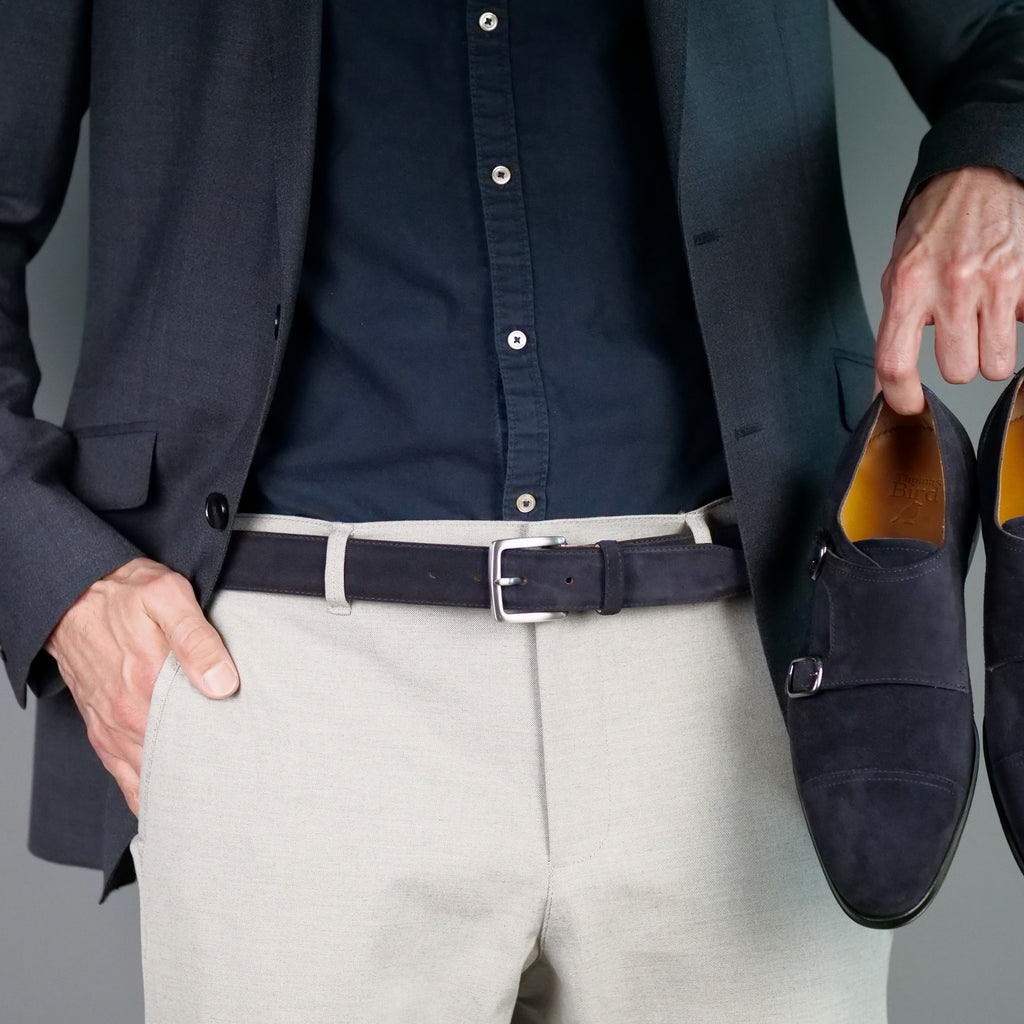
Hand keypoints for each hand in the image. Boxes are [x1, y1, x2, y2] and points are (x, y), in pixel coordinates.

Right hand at [43, 556, 238, 814]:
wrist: (72, 594)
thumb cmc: (124, 593)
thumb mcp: (167, 597)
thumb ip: (196, 639)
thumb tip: (222, 682)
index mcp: (148, 684)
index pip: (198, 734)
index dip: (227, 747)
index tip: (253, 754)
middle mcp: (127, 714)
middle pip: (177, 759)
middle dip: (210, 770)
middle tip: (243, 774)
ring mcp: (113, 727)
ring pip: (151, 775)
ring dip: (181, 785)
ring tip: (217, 790)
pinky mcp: (102, 731)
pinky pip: (125, 776)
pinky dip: (148, 791)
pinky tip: (174, 795)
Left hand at [875, 165, 1023, 413]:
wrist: (975, 178)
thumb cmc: (933, 228)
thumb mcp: (897, 274)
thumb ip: (893, 328)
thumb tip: (885, 385)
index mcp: (908, 287)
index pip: (895, 362)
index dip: (900, 396)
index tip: (907, 403)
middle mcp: (951, 286)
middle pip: (959, 371)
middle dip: (959, 363)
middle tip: (958, 338)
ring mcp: (996, 282)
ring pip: (997, 364)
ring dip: (991, 353)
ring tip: (984, 324)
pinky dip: (1017, 324)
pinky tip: (1005, 303)